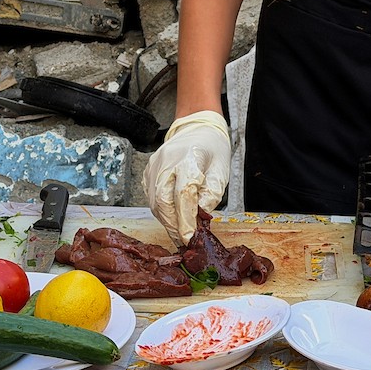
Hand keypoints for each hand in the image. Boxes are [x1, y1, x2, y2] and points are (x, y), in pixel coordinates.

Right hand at [143, 110, 230, 244]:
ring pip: (154, 201)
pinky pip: (151, 196)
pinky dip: (161, 211)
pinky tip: (172, 218)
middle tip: (184, 241)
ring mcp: (155, 165)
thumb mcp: (222, 170)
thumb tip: (201, 215)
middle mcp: (167, 161)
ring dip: (166, 220)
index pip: (184, 193)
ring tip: (180, 233)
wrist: (196, 127)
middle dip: (173, 225)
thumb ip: (212, 192)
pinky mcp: (148, 170)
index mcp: (189, 157)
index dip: (186, 219)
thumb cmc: (212, 149)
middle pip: (163, 200)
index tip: (191, 237)